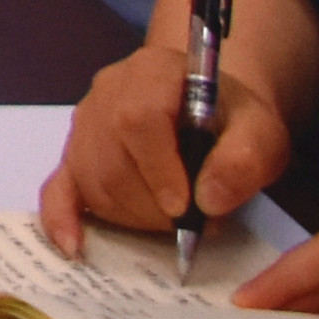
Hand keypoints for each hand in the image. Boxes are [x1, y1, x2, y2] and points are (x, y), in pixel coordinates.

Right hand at [43, 40, 298, 262]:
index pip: (139, 119)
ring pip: (91, 181)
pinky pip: (57, 187)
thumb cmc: (234, 121)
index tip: (184, 208)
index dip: (158, 170)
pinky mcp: (73, 154)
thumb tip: (208, 200)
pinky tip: (74, 245)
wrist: (211, 114)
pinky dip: (63, 218)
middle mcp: (107, 92)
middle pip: (111, 159)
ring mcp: (85, 123)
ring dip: (131, 216)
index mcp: (152, 73)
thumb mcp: (261, 133)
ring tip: (170, 219)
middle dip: (151, 206)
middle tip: (192, 223)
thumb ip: (244, 159)